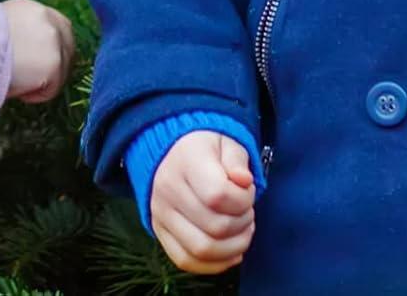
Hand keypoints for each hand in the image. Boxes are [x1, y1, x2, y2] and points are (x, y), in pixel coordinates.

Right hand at [1, 0, 74, 102]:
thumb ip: (17, 33)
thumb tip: (24, 54)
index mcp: (31, 8)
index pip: (58, 26)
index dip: (51, 47)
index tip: (38, 63)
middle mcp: (47, 18)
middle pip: (68, 44)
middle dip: (57, 64)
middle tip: (35, 81)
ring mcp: (53, 40)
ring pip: (61, 69)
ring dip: (43, 81)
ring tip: (17, 84)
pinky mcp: (54, 63)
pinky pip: (52, 89)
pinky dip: (36, 95)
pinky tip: (17, 91)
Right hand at [150, 131, 256, 274]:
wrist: (171, 150)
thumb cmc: (205, 146)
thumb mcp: (226, 141)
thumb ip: (237, 161)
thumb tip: (244, 181)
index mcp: (185, 161)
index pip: (217, 196)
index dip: (243, 200)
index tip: (248, 189)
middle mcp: (167, 189)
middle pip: (214, 227)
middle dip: (242, 223)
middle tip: (247, 210)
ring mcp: (160, 214)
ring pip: (202, 250)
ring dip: (233, 247)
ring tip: (242, 230)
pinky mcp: (159, 232)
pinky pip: (185, 261)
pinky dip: (214, 264)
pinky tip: (231, 252)